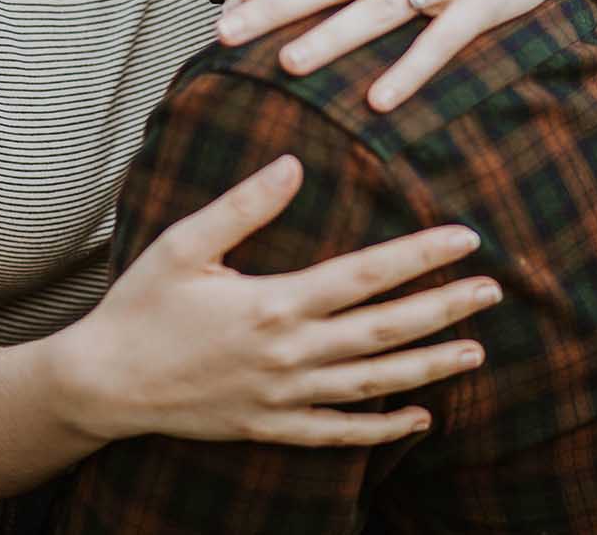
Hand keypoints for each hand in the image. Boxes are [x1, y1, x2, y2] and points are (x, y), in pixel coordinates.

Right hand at [61, 155, 496, 445]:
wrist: (103, 383)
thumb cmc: (140, 305)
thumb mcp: (185, 244)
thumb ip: (244, 205)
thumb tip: (294, 163)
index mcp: (273, 303)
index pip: (366, 276)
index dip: (420, 256)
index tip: (464, 239)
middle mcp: (288, 353)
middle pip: (385, 331)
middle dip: (444, 308)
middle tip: (493, 291)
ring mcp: (283, 396)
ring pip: (374, 383)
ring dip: (429, 366)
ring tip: (475, 350)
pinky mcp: (271, 426)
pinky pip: (340, 432)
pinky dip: (383, 426)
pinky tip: (420, 415)